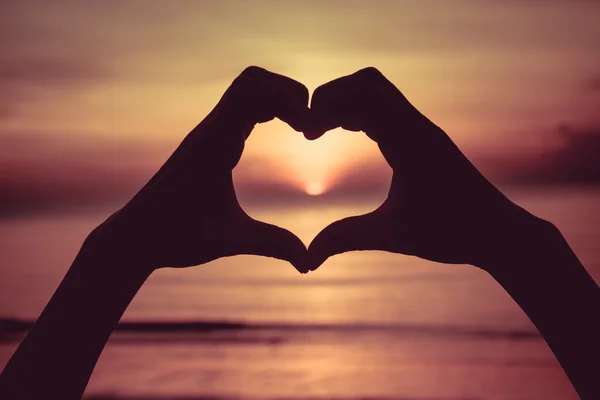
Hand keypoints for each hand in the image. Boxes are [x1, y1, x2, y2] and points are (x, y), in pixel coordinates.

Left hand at [86, 67, 309, 272]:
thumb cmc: (175, 237)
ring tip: (299, 127)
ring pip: (245, 88)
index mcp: (214, 145)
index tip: (310, 132)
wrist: (133, 238)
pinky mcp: (207, 141)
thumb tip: (309, 262)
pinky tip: (279, 133)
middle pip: (253, 79)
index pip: (253, 92)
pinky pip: (239, 107)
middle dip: (288, 93)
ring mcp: (207, 133)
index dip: (290, 101)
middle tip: (308, 126)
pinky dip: (265, 109)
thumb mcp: (229, 241)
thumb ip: (272, 245)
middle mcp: (210, 131)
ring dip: (276, 98)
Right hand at [305, 67, 544, 270]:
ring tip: (323, 130)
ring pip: (378, 91)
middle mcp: (417, 126)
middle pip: (366, 82)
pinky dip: (362, 111)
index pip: (360, 99)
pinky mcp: (425, 137)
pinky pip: (388, 107)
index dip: (325, 108)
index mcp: (410, 143)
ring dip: (347, 102)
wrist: (500, 233)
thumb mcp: (392, 237)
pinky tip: (349, 134)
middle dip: (331, 97)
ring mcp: (423, 129)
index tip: (305, 136)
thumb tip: (307, 259)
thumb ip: (345, 239)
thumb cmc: (452, 234)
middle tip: (310, 129)